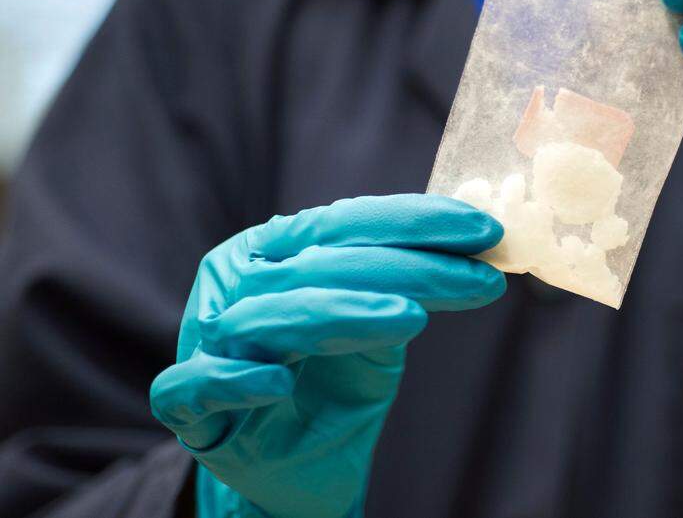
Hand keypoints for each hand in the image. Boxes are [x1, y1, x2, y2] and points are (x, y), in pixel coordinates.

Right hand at [150, 194, 504, 517]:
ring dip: (340, 312)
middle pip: (318, 264)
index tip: (483, 230)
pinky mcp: (188, 407)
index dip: (413, 221)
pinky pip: (196, 386)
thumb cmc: (335, 386)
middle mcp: (237, 284)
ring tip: (410, 318)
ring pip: (267, 316)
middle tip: (476, 277)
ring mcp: (209, 342)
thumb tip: (479, 246)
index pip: (344, 223)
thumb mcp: (380, 327)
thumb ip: (408, 285)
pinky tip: (279, 382)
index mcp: (276, 251)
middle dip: (406, 267)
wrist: (299, 470)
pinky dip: (235, 379)